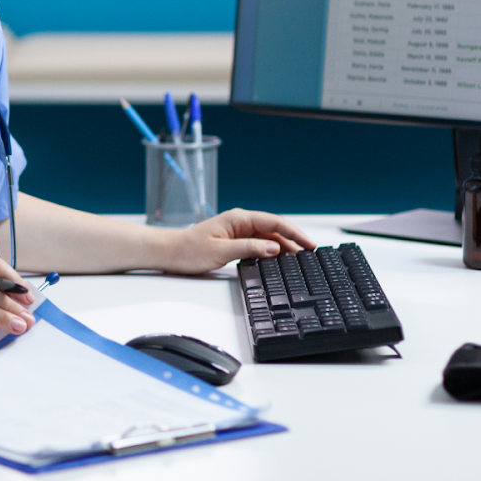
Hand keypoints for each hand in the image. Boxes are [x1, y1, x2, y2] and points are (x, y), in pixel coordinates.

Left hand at [159, 208, 314, 275]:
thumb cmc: (189, 250)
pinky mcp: (235, 241)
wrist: (170, 253)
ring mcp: (239, 231)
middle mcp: (241, 222)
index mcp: (239, 218)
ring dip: (283, 248)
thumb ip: (249, 248)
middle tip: (310, 255)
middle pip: (274, 230)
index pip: (274, 222)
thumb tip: (274, 248)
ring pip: (268, 238)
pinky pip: (259, 244)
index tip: (309, 244)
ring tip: (299, 261)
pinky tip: (279, 261)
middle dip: (293, 241)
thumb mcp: (221, 251)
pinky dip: (271, 252)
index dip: (294, 233)